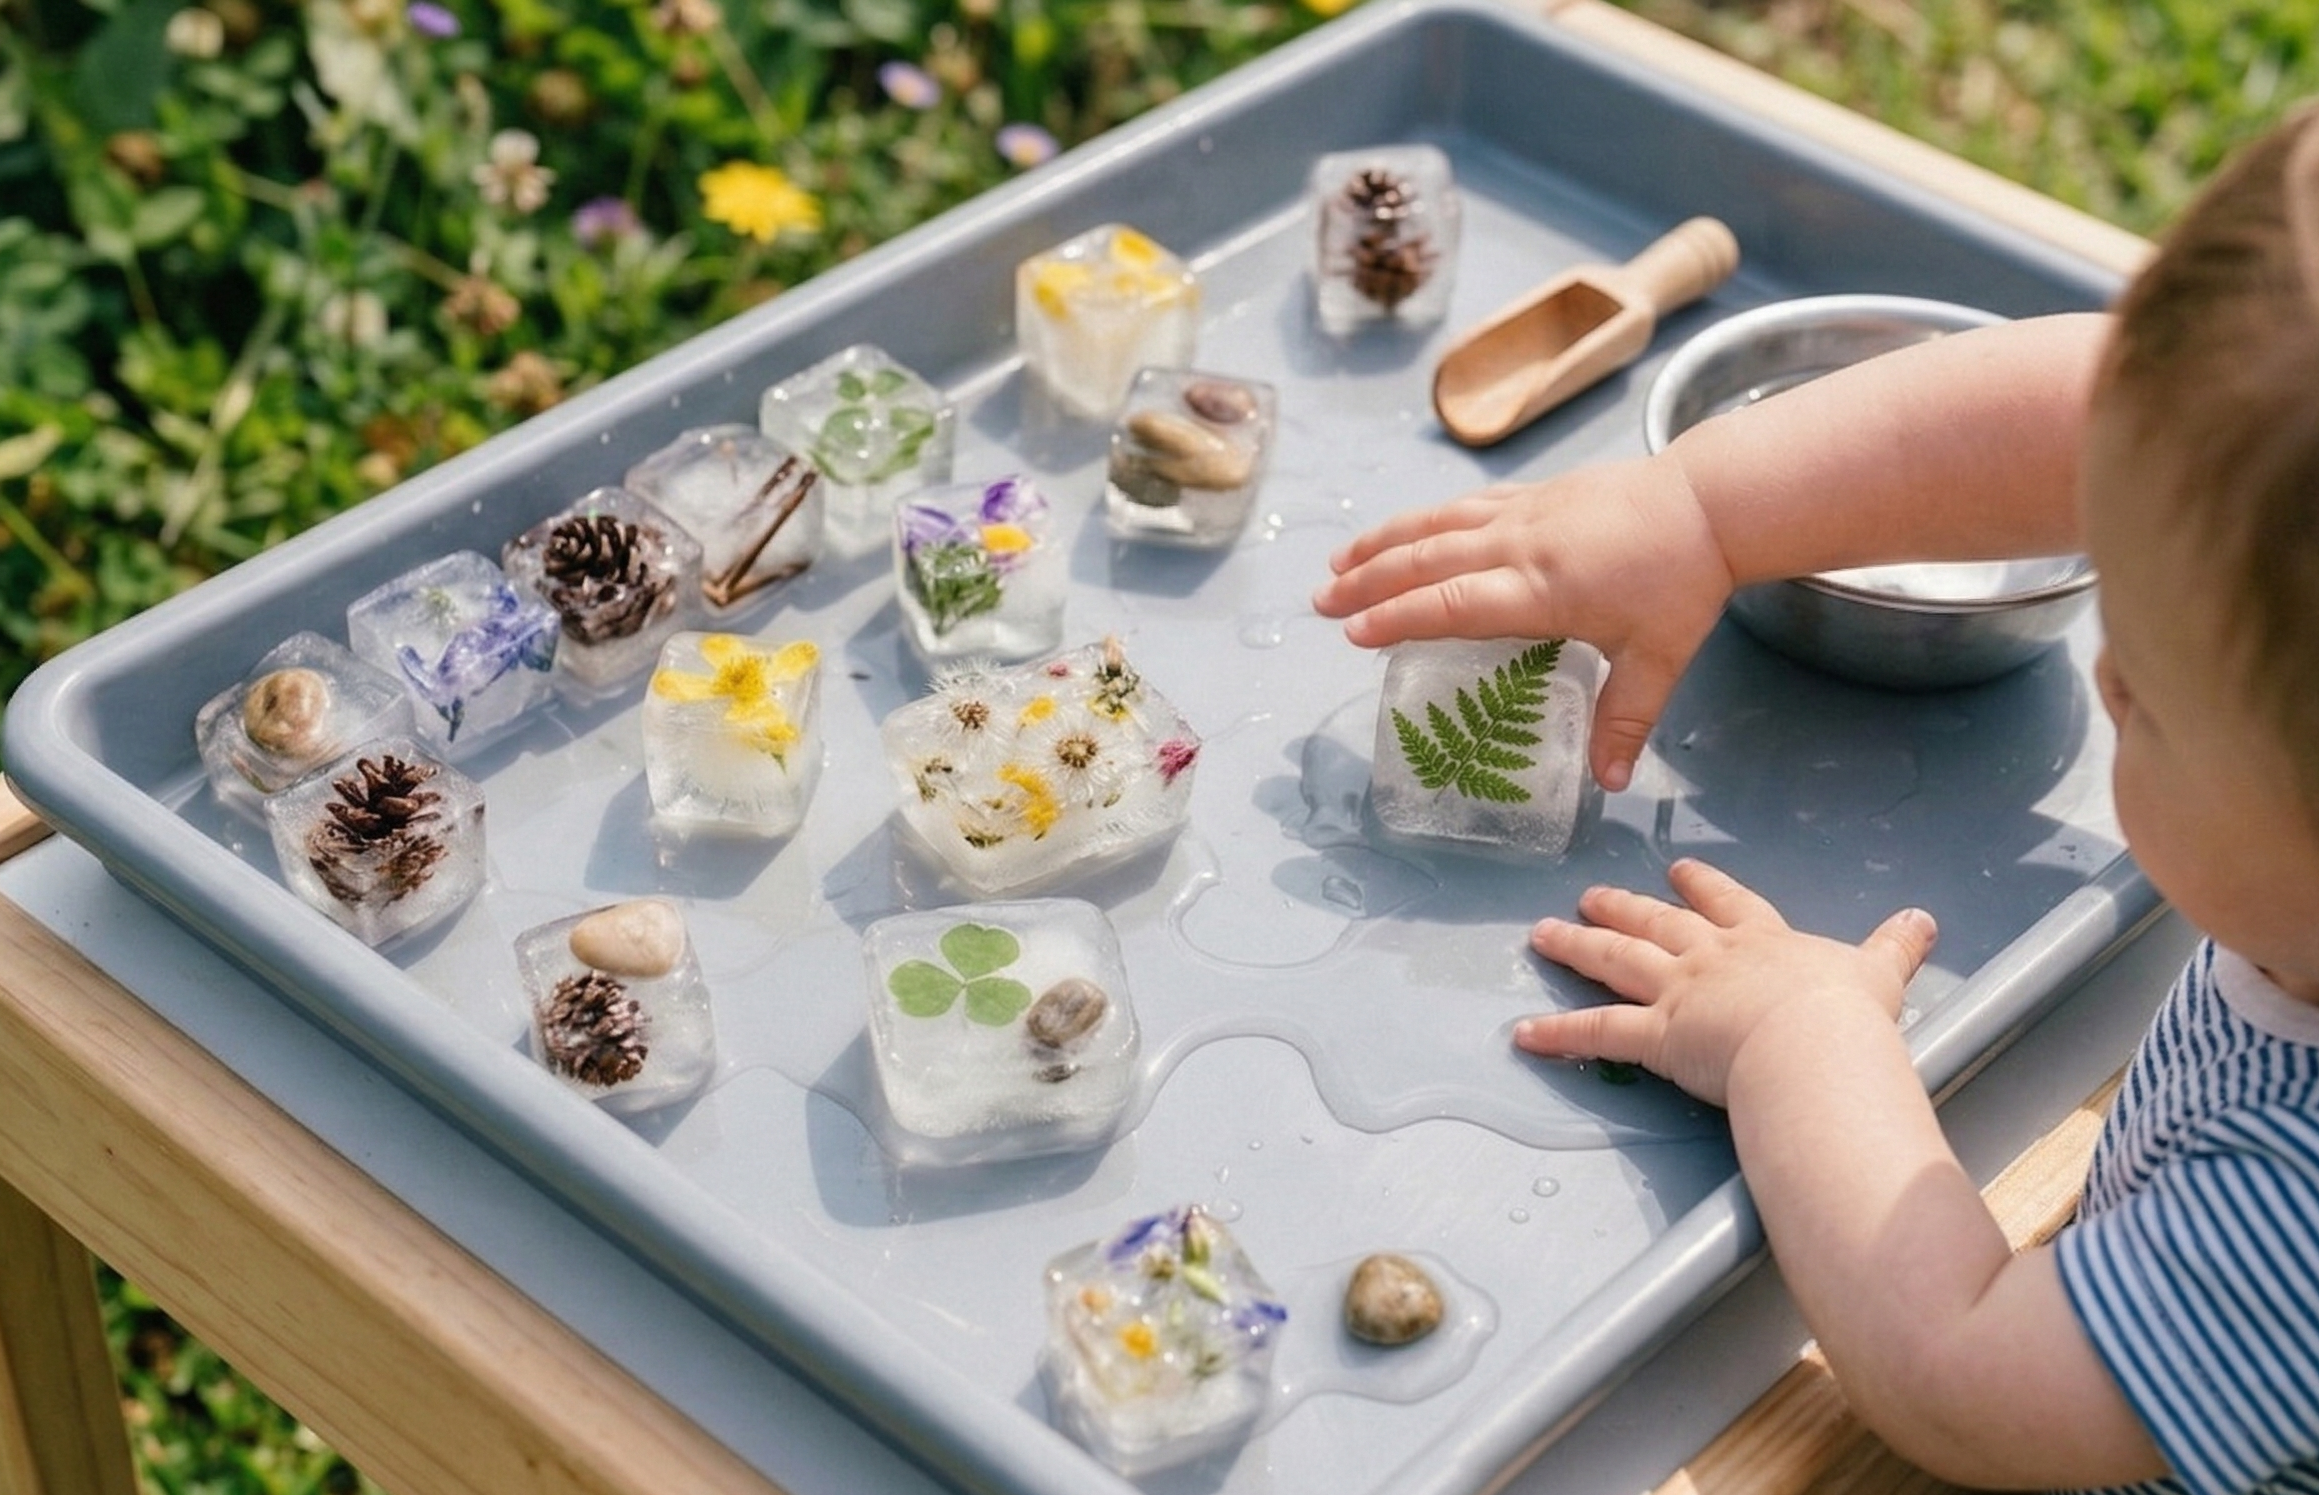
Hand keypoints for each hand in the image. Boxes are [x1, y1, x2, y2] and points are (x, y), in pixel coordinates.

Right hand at [1311, 455, 1731, 791]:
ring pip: (1437, 525)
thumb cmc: (1683, 580)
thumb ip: (1624, 718)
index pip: (1453, 604)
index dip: (1399, 617)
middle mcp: (1520, 545)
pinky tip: (1403, 532)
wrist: (1712, 500)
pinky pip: (1463, 507)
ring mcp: (1524, 513)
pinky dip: (1422, 520)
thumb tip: (1608, 784)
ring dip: (1382, 544)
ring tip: (1337, 562)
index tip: (1353, 632)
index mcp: (1543, 588)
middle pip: (1428, 560)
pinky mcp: (1535, 495)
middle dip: (1368, 581)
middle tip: (1320, 602)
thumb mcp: (1659, 658)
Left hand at [1515, 859, 1935, 1106]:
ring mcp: (1678, 992)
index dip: (1703, 887)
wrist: (1814, 1045)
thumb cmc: (1846, 1018)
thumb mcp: (1879, 973)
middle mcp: (1712, 958)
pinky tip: (1523, 1036)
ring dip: (1577, 946)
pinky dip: (1558, 1035)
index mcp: (1763, 943)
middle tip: (1592, 893)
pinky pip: (1596, 1032)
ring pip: (1616, 960)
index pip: (1728, 904)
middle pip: (1658, 923)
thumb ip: (1896, 946)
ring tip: (1543, 935)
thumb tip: (1925, 919)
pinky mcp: (1655, 1034)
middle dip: (1623, 906)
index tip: (1680, 870)